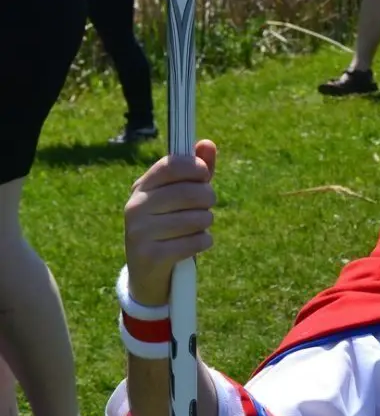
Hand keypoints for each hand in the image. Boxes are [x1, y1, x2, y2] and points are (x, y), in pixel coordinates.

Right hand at [124, 140, 217, 306]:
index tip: (204, 174)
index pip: (171, 165)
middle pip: (190, 192)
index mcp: (141, 187)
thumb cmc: (169, 227)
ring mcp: (140, 231)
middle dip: (208, 199)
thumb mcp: (181, 199)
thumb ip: (196, 172)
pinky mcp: (150, 255)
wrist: (148, 272)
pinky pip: (195, 242)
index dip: (195, 167)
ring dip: (205, 224)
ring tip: (196, 228)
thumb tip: (207, 143)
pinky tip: (195, 245)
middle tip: (206, 206)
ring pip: (197, 218)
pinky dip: (203, 243)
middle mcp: (136, 206)